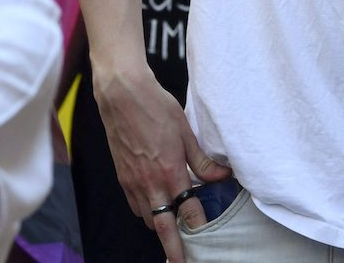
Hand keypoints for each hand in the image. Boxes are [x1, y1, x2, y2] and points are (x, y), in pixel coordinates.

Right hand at [92, 65, 230, 262]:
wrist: (122, 97)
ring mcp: (133, 183)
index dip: (197, 229)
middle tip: (180, 261)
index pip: (187, 212)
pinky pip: (135, 206)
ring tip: (173, 231)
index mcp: (170, 173)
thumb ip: (202, 161)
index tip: (205, 243)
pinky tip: (155, 207)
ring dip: (160, 227)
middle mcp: (149, 184)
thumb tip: (221, 177)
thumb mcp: (186, 133)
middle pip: (162, 227)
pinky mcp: (122, 178)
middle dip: (172, 247)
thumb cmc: (157, 109)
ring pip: (147, 218)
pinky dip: (145, 212)